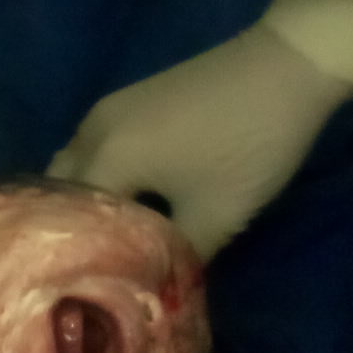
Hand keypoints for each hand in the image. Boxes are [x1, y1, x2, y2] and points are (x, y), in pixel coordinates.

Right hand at [49, 0, 352, 260]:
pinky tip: (131, 199)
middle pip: (61, 189)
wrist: (290, 63)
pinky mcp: (132, 98)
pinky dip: (103, 175)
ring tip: (109, 239)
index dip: (79, 258)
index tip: (90, 289)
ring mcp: (110, 108)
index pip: (70, 221)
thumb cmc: (249, 143)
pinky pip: (98, 146)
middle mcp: (91, 130)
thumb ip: (178, 257)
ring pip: (78, 165)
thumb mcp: (218, 215)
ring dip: (89, 200)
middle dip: (73, 227)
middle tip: (91, 267)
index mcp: (105, 158)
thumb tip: (156, 286)